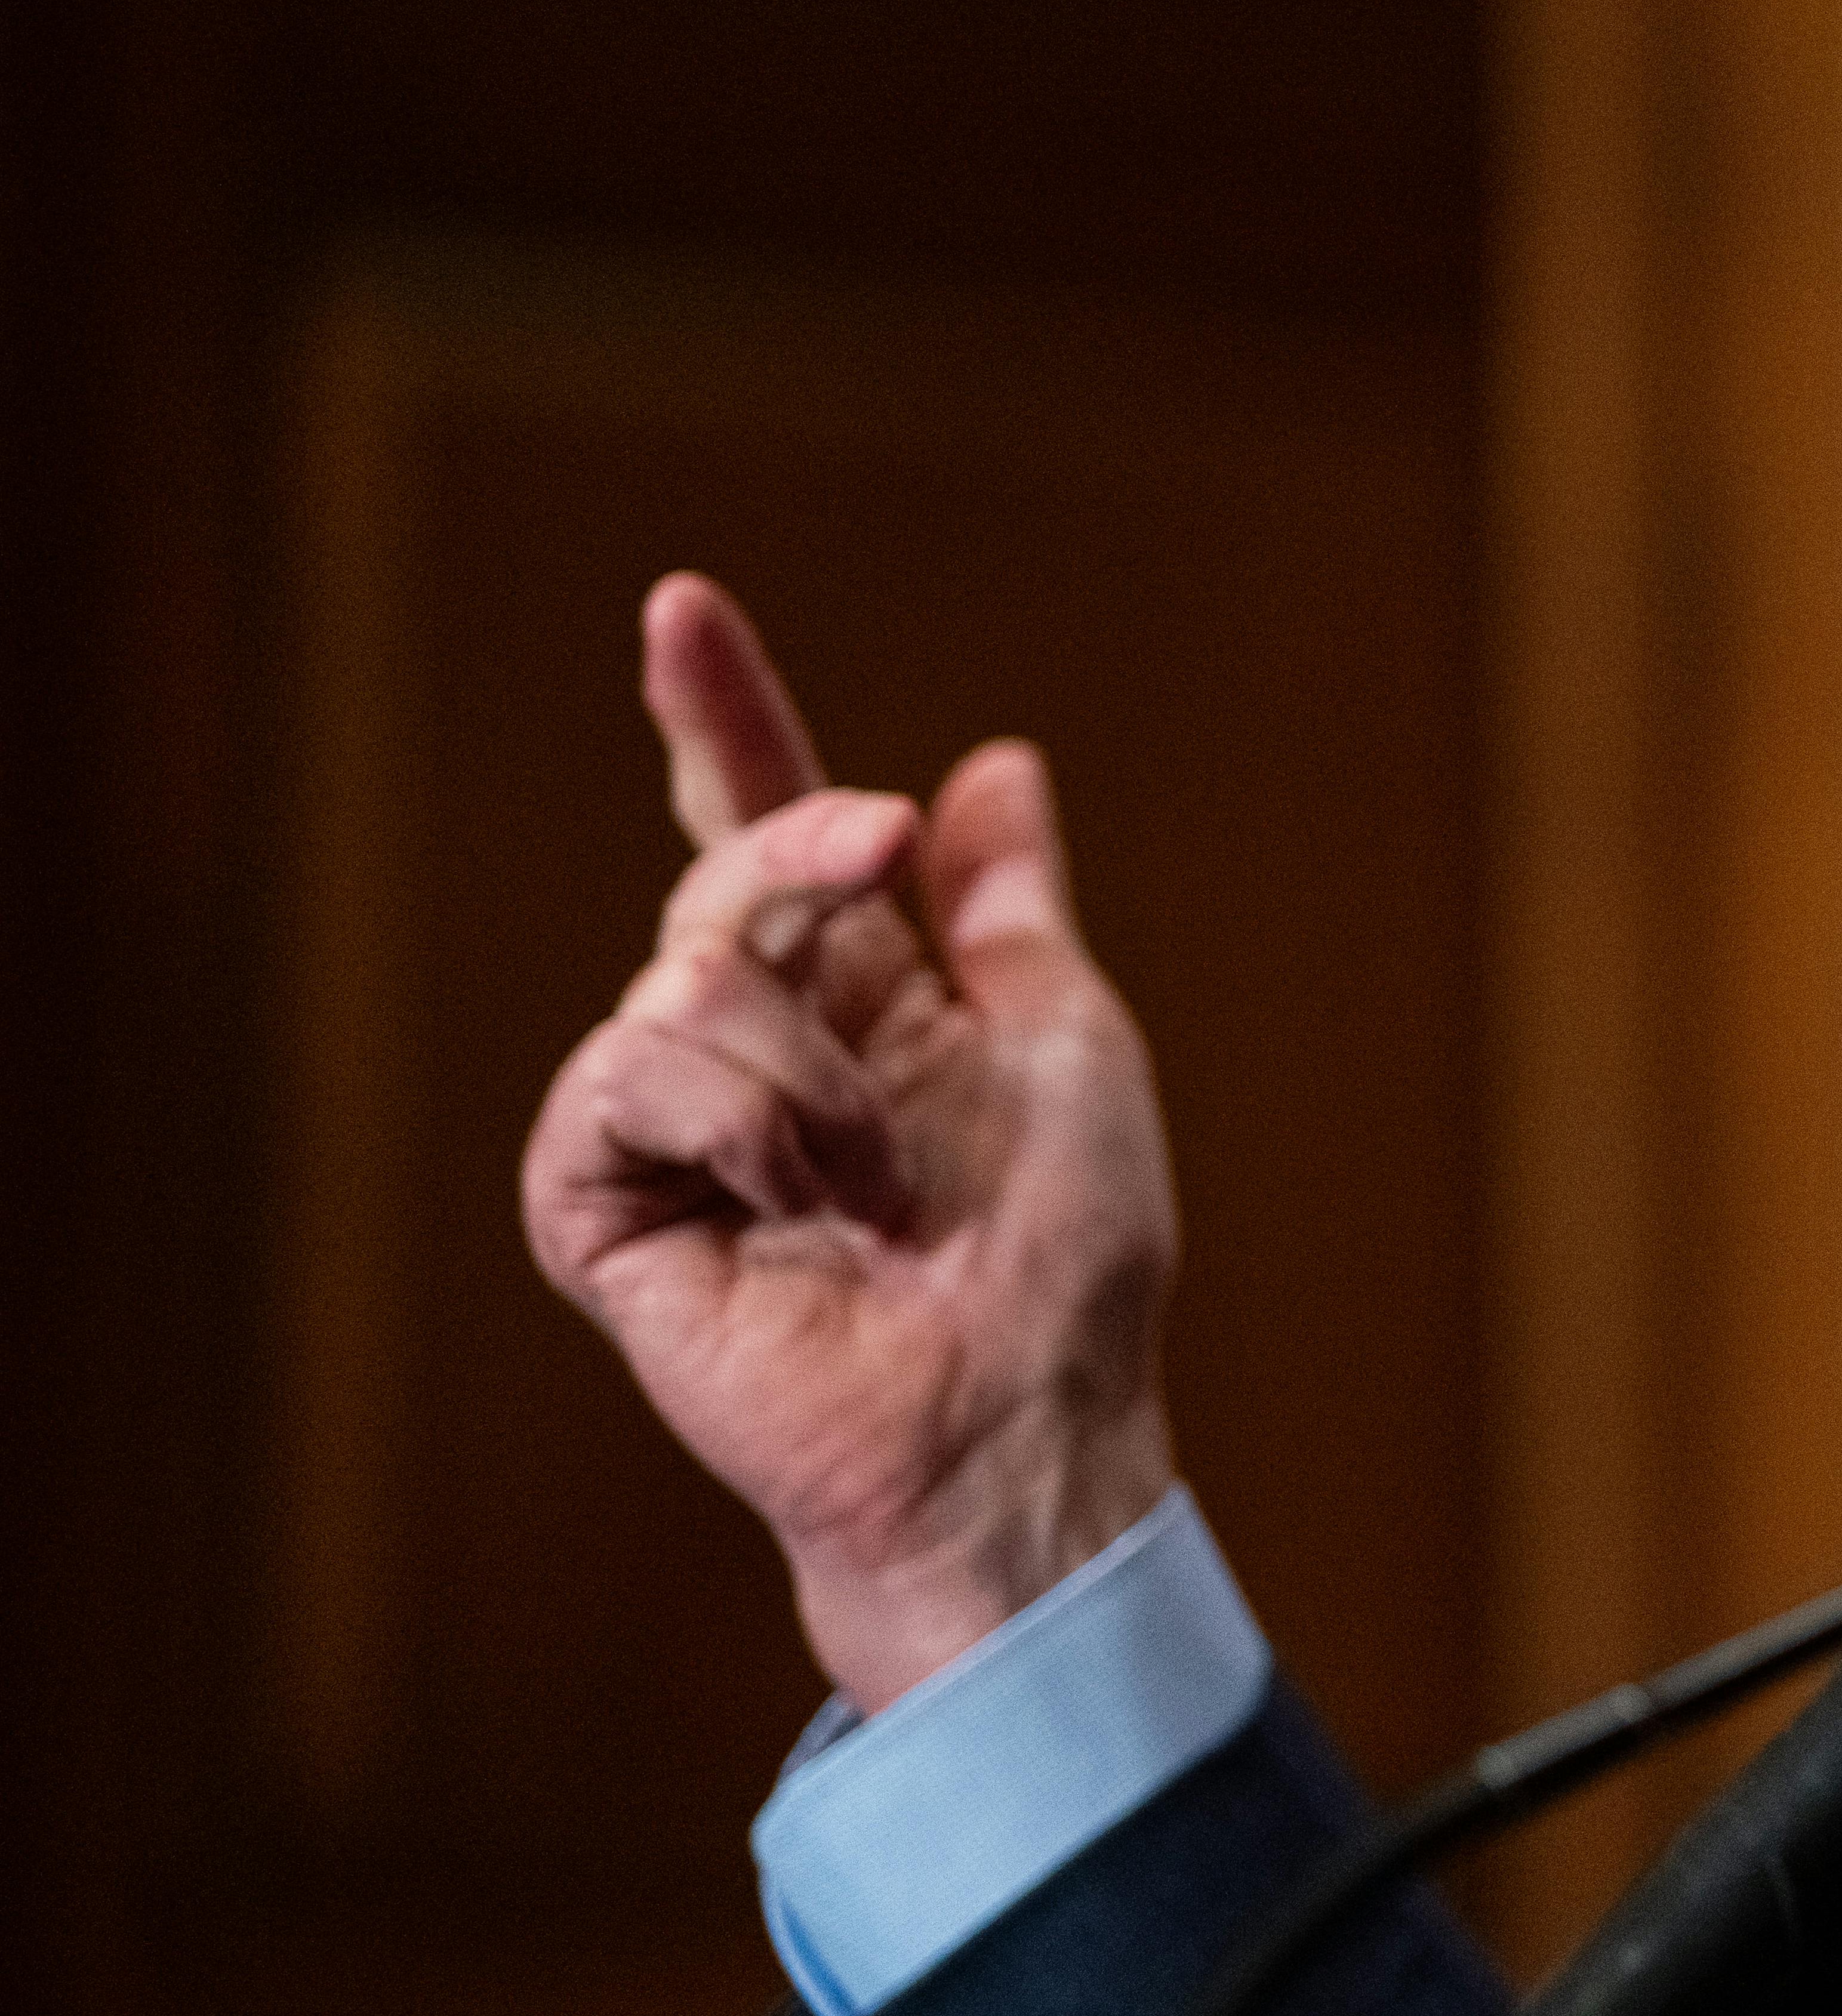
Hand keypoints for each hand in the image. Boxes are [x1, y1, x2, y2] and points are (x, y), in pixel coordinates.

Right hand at [522, 573, 1181, 1714]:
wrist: (1025, 1408)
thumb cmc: (1066, 1251)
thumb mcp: (1065, 1039)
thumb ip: (1004, 909)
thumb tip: (995, 767)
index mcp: (861, 994)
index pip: (767, 825)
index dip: (723, 717)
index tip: (682, 607)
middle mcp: (753, 1042)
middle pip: (724, 873)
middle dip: (805, 842)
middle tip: (875, 848)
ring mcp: (667, 1122)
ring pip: (682, 977)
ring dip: (813, 1067)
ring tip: (871, 1181)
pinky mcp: (600, 1202)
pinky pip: (623, 1078)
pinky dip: (738, 1121)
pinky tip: (794, 1201)